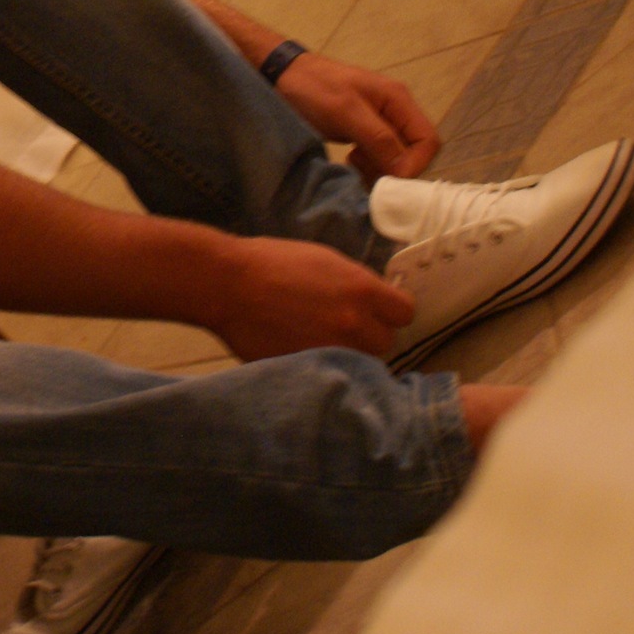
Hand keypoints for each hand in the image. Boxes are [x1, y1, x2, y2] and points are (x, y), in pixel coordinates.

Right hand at [210, 235, 413, 360]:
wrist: (227, 284)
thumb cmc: (271, 262)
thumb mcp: (325, 259)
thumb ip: (356, 283)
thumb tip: (374, 300)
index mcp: (363, 291)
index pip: (405, 313)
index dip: (391, 313)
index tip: (378, 313)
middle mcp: (354, 324)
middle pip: (385, 343)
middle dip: (369, 336)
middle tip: (344, 328)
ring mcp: (332, 351)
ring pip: (360, 363)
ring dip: (348, 355)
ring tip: (322, 343)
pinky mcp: (309, 370)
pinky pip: (331, 373)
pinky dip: (323, 367)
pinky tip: (304, 352)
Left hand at [272, 52, 437, 181]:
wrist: (282, 75)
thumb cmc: (313, 89)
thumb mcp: (345, 112)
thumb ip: (378, 138)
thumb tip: (404, 171)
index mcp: (398, 100)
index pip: (428, 141)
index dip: (415, 165)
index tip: (389, 180)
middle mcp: (395, 110)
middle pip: (414, 151)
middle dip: (396, 169)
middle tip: (367, 172)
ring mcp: (380, 121)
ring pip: (396, 157)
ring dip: (381, 169)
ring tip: (355, 165)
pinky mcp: (364, 131)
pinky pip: (379, 156)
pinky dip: (370, 165)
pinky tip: (351, 163)